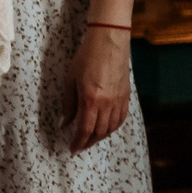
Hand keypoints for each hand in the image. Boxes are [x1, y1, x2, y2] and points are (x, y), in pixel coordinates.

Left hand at [67, 26, 133, 152]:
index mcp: (91, 100)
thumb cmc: (87, 58)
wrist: (109, 42)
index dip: (78, 142)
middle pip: (99, 131)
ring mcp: (119, 100)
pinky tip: (107, 127)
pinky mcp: (126, 95)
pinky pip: (121, 117)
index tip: (72, 150)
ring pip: (112, 127)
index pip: (85, 129)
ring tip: (92, 139)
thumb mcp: (70, 81)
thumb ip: (68, 104)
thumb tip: (65, 122)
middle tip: (80, 147)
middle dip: (89, 142)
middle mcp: (107, 103)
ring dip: (101, 136)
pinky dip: (113, 126)